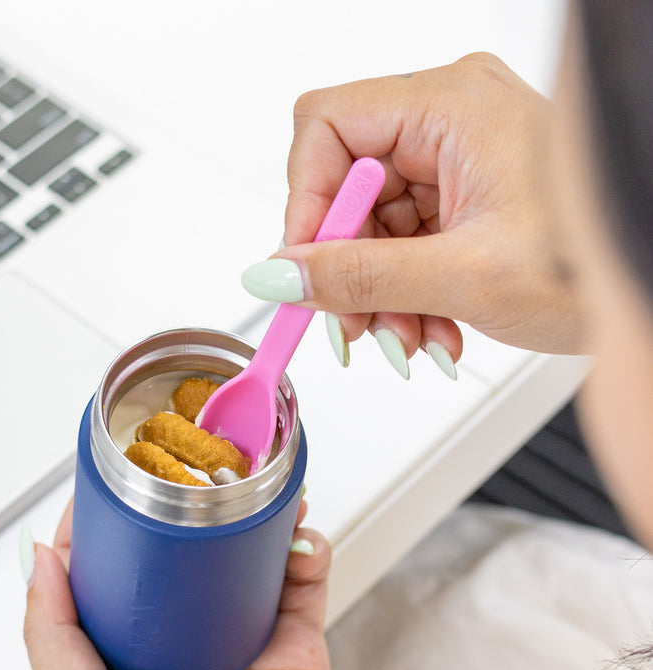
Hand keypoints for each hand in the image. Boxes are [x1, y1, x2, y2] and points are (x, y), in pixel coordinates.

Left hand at [23, 500, 340, 669]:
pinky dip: (304, 547)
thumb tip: (42, 558)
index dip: (114, 520)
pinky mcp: (292, 647)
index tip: (115, 477)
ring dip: (249, 516)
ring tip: (249, 481)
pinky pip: (303, 582)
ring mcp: (240, 638)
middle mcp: (183, 638)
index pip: (116, 567)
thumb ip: (50, 636)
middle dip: (189, 506)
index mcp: (127, 651)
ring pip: (244, 557)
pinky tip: (297, 527)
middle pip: (184, 553)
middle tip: (191, 465)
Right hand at [243, 53, 582, 359]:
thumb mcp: (463, 277)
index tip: (305, 269)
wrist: (647, 289)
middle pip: (346, 185)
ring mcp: (457, 158)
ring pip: (372, 224)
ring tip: (408, 338)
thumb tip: (279, 272)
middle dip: (349, 267)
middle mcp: (450, 120)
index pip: (327, 126)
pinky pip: (403, 241)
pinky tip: (430, 327)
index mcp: (452, 105)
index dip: (305, 202)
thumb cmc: (591, 265)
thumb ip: (359, 276)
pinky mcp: (463, 195)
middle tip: (355, 324)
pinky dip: (406, 291)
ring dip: (379, 292)